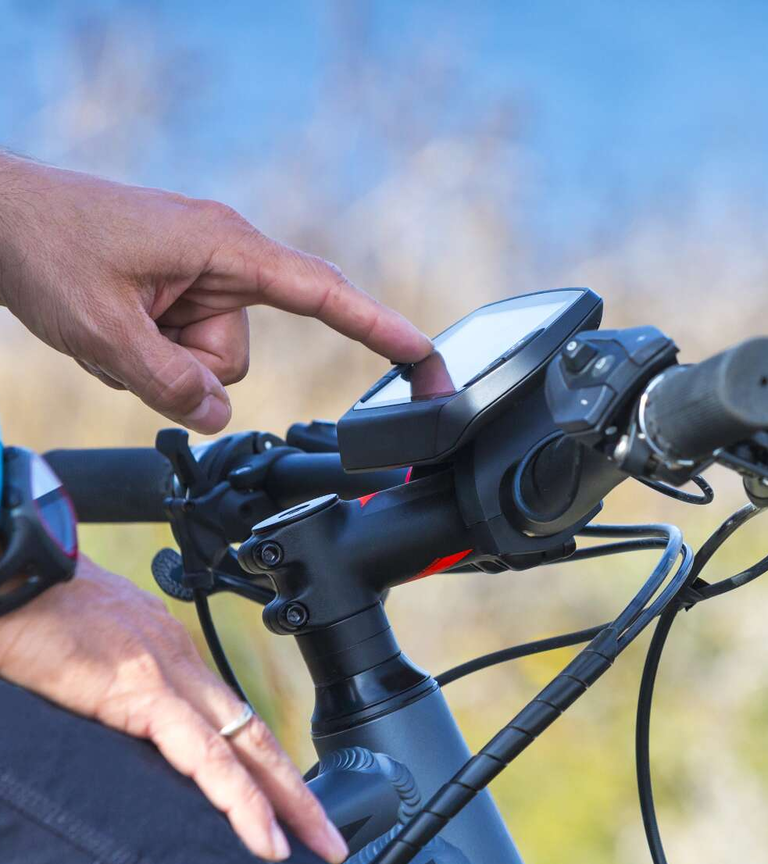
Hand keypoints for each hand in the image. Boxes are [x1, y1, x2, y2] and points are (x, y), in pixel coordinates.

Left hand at [0, 153, 430, 432]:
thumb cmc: (45, 244)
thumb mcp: (102, 330)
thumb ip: (170, 384)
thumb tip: (217, 419)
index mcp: (226, 248)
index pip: (324, 296)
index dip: (381, 330)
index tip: (426, 358)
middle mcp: (225, 260)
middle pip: (238, 357)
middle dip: (186, 371)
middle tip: (124, 342)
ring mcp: (200, 278)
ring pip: (208, 364)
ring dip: (159, 365)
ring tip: (109, 327)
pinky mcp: (180, 292)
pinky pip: (185, 352)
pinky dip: (148, 356)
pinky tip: (110, 325)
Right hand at [0, 554, 347, 863]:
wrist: (10, 572)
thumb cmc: (33, 609)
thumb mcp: (89, 651)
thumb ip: (115, 686)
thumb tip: (120, 718)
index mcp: (168, 653)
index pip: (230, 717)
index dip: (261, 762)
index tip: (285, 800)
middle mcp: (181, 662)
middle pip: (255, 734)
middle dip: (296, 789)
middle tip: (329, 835)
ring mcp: (168, 675)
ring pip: (246, 747)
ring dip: (287, 802)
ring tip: (316, 845)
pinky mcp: (143, 693)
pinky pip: (206, 757)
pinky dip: (241, 800)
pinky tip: (264, 837)